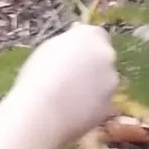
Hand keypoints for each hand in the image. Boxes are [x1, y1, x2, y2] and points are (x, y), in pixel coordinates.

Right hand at [7, 23, 118, 144]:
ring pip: (104, 81)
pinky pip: (101, 102)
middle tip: (71, 76)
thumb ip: (69, 42)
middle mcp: (107, 55)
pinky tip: (72, 110)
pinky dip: (92, 105)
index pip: (97, 35)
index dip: (86, 45)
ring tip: (69, 97)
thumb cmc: (38, 75)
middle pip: (103, 57)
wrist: (42, 112)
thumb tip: (76, 38)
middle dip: (92, 65)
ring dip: (93, 85)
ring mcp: (111, 81)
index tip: (75, 53)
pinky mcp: (109, 104)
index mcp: (91, 36)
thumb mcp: (49, 48)